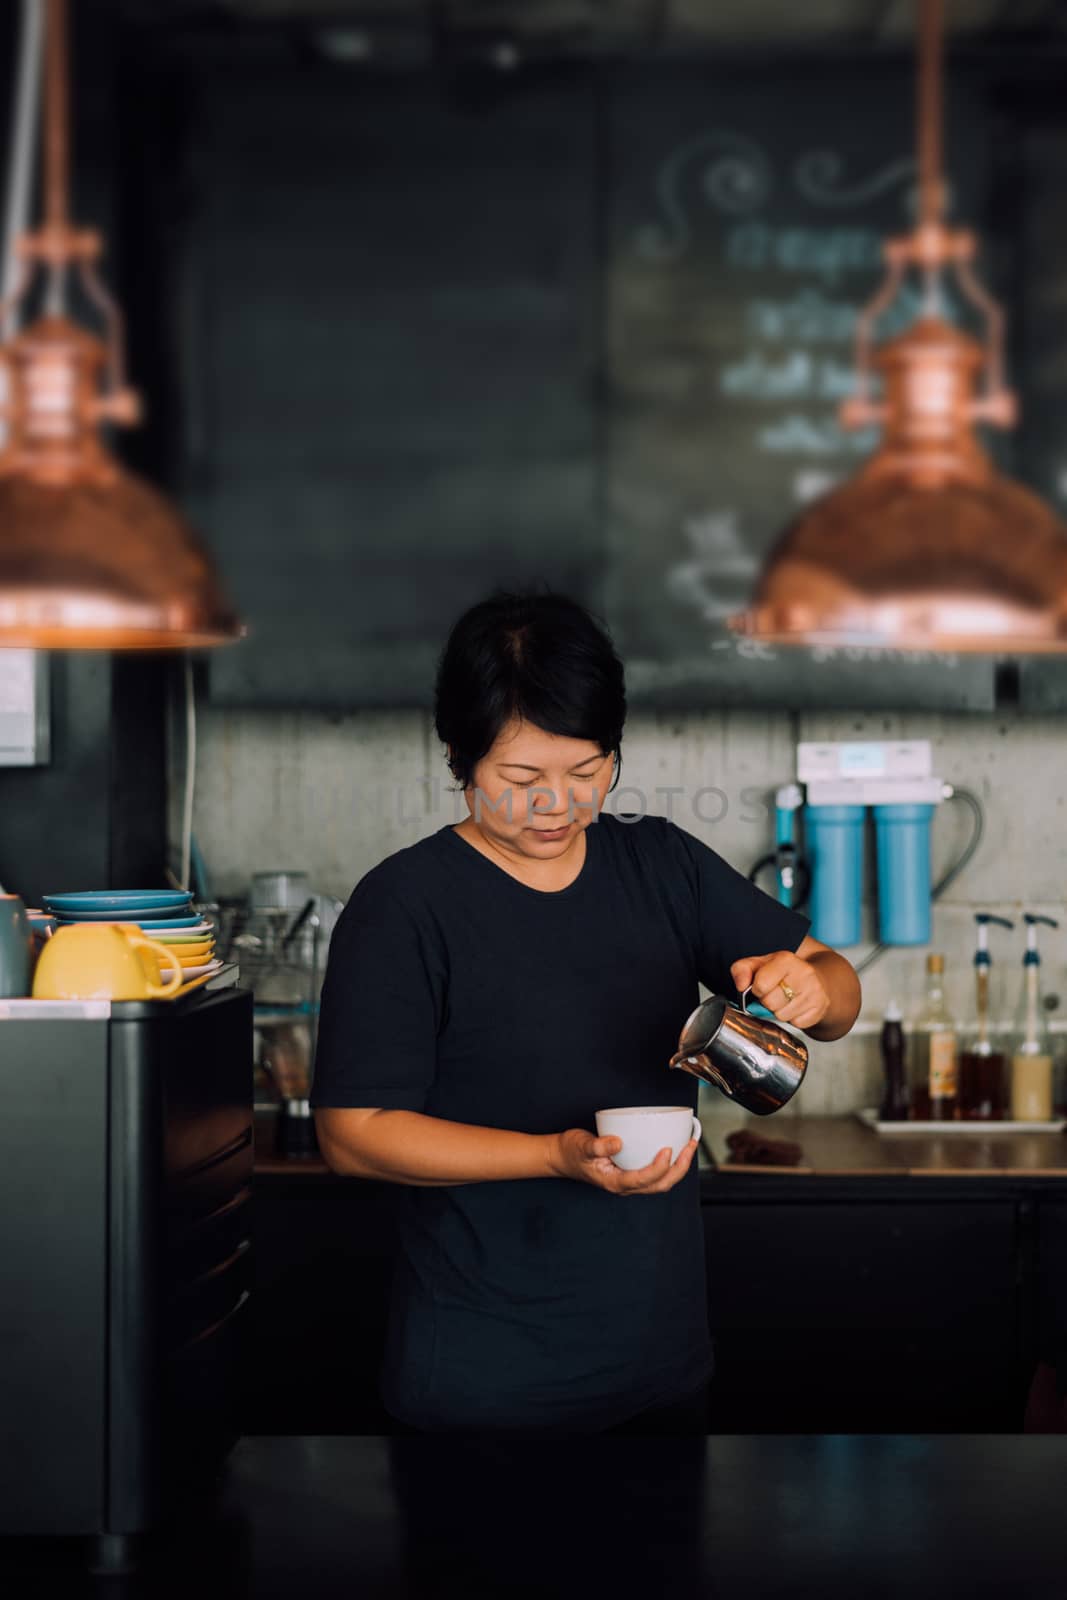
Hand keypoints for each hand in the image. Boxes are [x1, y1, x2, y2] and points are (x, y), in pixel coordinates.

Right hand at [546, 1128, 698, 1194]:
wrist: (561, 1157)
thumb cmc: (571, 1152)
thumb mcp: (582, 1146)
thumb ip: (599, 1145)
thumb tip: (619, 1142)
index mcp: (614, 1182)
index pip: (643, 1180)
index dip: (659, 1168)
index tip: (668, 1149)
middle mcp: (625, 1186)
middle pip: (659, 1185)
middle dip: (679, 1168)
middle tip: (689, 1146)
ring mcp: (629, 1181)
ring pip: (660, 1182)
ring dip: (678, 1167)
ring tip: (689, 1146)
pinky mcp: (631, 1173)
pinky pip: (655, 1174)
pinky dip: (669, 1163)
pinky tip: (675, 1148)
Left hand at [731, 949, 829, 1030]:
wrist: (817, 979)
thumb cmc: (783, 973)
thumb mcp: (759, 964)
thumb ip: (742, 969)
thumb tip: (740, 985)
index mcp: (786, 960)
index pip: (760, 985)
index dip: (757, 989)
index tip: (762, 986)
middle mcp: (804, 974)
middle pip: (770, 1003)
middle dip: (767, 1002)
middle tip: (774, 993)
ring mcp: (815, 993)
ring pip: (782, 1016)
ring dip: (779, 1011)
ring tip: (785, 1000)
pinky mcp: (820, 1010)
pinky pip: (796, 1024)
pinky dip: (792, 1018)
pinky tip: (795, 1006)